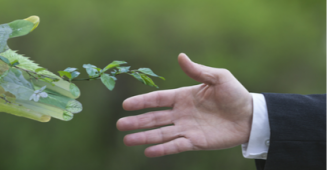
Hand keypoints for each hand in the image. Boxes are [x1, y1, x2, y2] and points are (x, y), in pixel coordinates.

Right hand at [117, 53, 252, 156]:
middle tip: (120, 125)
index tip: (125, 105)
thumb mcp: (218, 77)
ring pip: (160, 133)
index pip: (158, 100)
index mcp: (183, 97)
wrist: (251, 116)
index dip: (141, 102)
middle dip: (136, 122)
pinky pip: (175, 146)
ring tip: (127, 140)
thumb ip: (198, 70)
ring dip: (144, 137)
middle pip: (154, 118)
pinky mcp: (195, 142)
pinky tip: (148, 152)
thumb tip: (180, 56)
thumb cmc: (235, 94)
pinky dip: (162, 149)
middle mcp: (181, 113)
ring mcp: (186, 128)